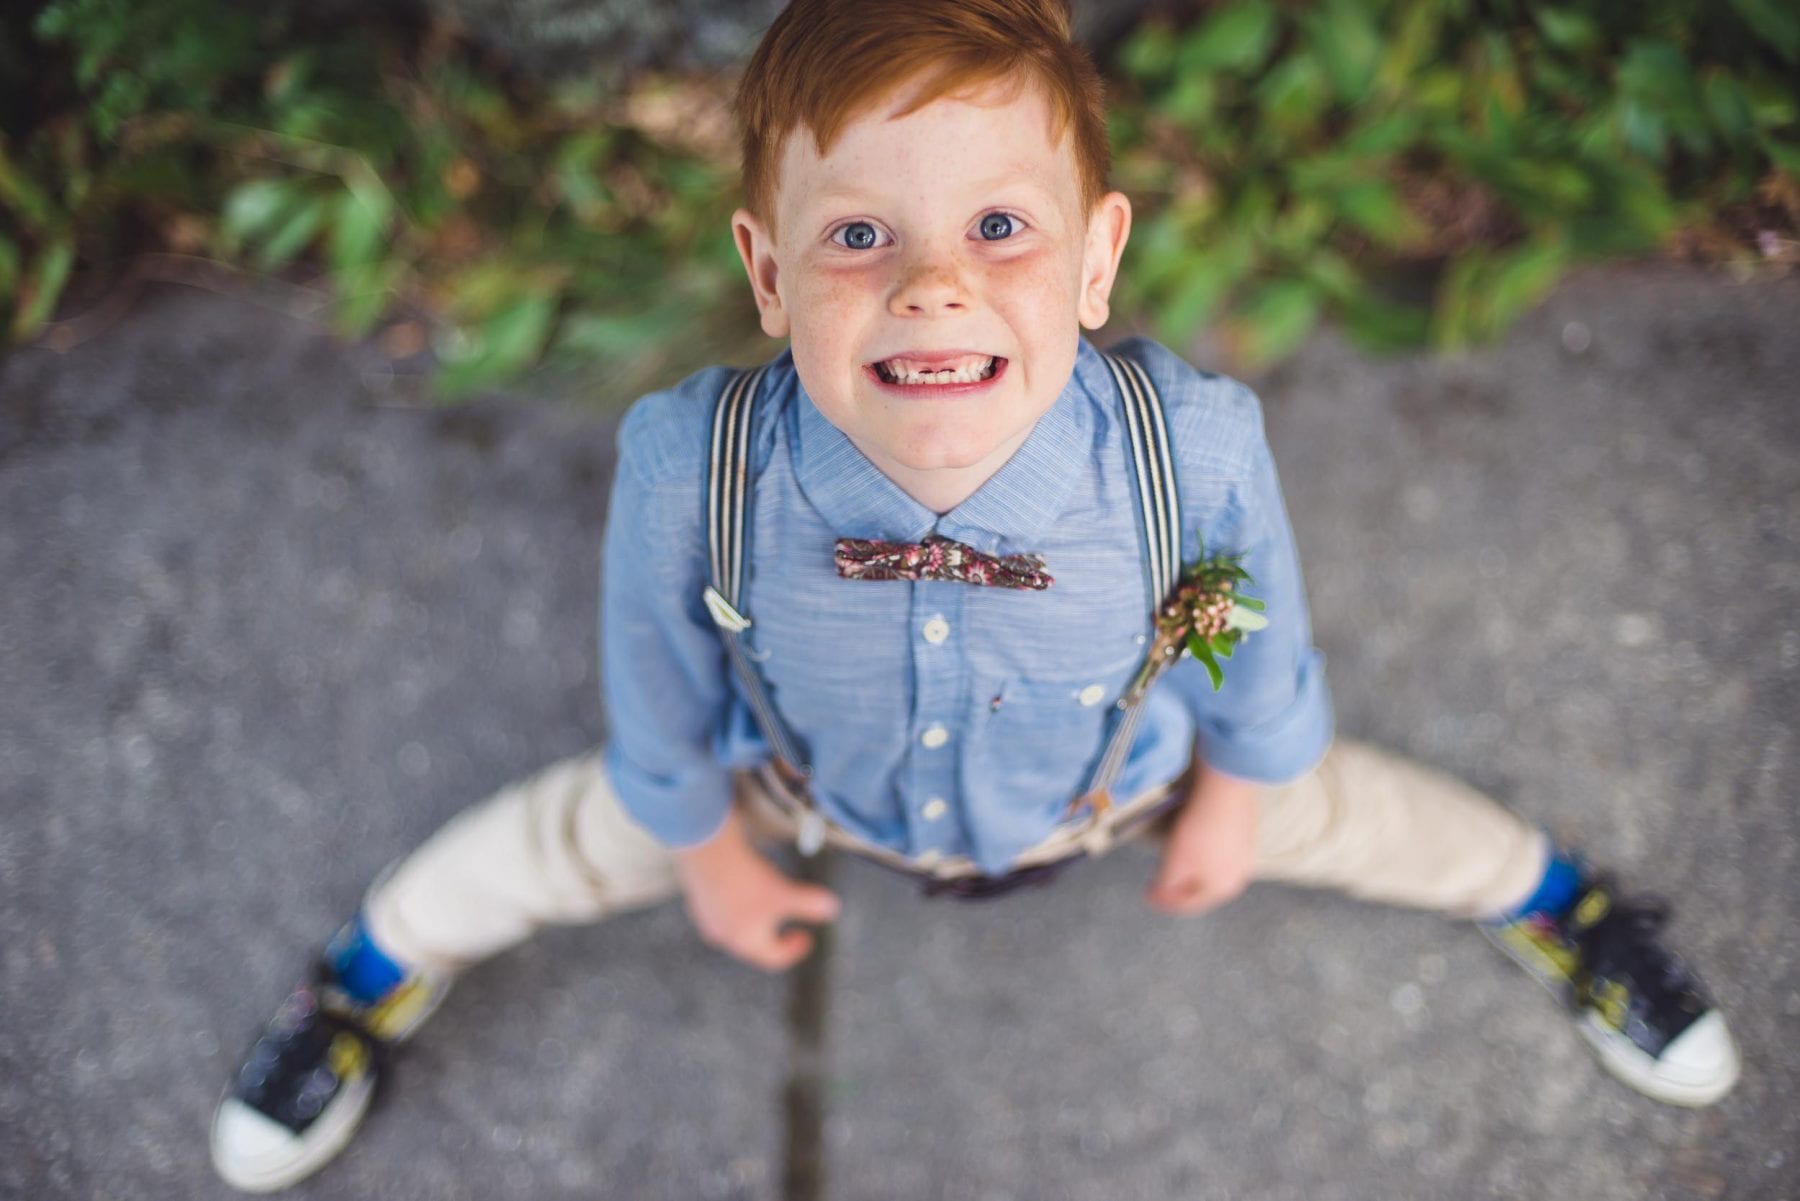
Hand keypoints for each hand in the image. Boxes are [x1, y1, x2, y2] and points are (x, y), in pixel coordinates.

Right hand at [674, 811, 840, 970]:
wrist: (705, 850)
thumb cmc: (745, 878)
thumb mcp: (784, 892)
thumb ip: (809, 903)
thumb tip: (832, 908)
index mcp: (745, 941)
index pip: (773, 958)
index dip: (793, 950)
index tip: (806, 937)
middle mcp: (723, 935)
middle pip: (753, 943)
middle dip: (774, 933)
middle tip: (789, 919)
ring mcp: (707, 916)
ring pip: (736, 924)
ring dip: (755, 917)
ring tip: (769, 899)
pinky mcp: (699, 896)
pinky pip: (722, 907)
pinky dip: (738, 902)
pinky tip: (746, 882)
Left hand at [1146, 764, 1259, 915]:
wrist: (1225, 787)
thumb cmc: (1202, 827)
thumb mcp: (1175, 862)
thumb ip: (1165, 886)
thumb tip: (1156, 898)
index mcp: (1221, 888)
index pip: (1188, 904)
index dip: (1165, 902)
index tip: (1148, 895)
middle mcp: (1237, 874)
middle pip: (1201, 887)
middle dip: (1178, 886)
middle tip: (1159, 880)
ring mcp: (1243, 852)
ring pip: (1210, 868)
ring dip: (1190, 868)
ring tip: (1172, 859)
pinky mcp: (1242, 831)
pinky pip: (1217, 849)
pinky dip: (1201, 850)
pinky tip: (1190, 838)